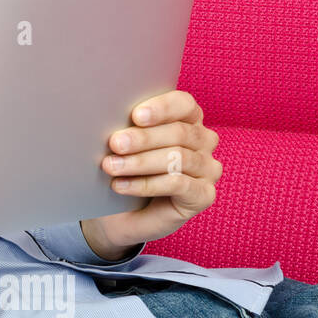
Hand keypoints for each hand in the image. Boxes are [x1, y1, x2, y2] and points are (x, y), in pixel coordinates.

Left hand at [80, 89, 222, 258]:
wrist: (120, 213)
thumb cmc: (123, 169)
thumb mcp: (123, 145)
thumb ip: (126, 128)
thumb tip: (110, 115)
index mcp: (187, 119)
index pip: (184, 104)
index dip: (161, 108)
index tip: (135, 116)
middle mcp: (203, 141)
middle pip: (180, 132)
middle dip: (143, 138)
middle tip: (115, 143)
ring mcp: (207, 169)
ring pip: (178, 158)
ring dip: (140, 162)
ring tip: (111, 166)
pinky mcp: (203, 195)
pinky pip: (178, 184)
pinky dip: (146, 184)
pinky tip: (121, 186)